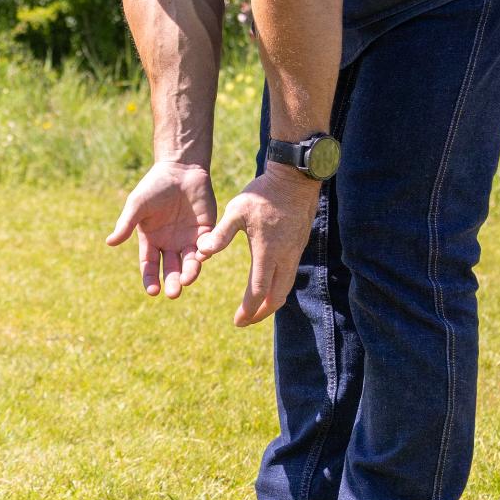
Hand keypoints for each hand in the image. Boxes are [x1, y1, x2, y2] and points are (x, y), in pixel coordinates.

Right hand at [106, 161, 216, 297]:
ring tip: (188, 280)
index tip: (153, 291)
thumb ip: (126, 224)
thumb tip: (110, 242)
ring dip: (189, 273)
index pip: (150, 266)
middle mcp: (170, 244)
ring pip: (189, 262)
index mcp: (151, 240)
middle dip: (173, 282)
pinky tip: (201, 257)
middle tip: (174, 293)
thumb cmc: (154, 185)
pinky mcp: (206, 231)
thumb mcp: (137, 205)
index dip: (151, 279)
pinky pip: (206, 247)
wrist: (181, 169)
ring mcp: (188, 239)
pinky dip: (204, 254)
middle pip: (171, 269)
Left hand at [197, 169, 321, 326]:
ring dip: (271, 302)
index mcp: (267, 253)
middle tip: (245, 320)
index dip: (248, 310)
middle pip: (276, 297)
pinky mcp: (298, 246)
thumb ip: (220, 234)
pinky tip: (268, 285)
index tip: (236, 321)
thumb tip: (201, 253)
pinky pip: (290, 276)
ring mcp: (294, 252)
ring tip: (256, 309)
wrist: (295, 179)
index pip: (258, 292)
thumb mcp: (236, 211)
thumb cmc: (263, 193)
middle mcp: (284, 257)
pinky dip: (278, 288)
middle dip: (261, 313)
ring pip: (286, 288)